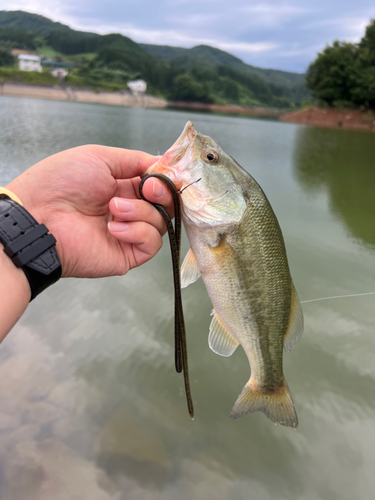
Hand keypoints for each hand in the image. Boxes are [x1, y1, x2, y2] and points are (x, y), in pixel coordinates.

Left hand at [7, 145, 173, 277]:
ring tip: (113, 208)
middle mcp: (128, 209)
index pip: (159, 184)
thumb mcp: (100, 157)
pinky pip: (152, 243)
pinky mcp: (127, 254)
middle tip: (147, 190)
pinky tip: (113, 228)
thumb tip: (163, 164)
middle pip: (166, 204)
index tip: (165, 174)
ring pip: (161, 222)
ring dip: (140, 212)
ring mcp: (129, 232)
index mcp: (122, 186)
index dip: (166, 180)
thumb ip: (135, 160)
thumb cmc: (60, 183)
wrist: (40, 215)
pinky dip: (138, 232)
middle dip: (162, 193)